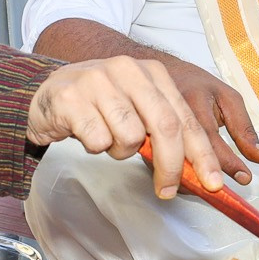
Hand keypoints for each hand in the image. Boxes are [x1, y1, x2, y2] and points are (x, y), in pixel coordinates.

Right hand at [28, 56, 225, 199]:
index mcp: (151, 72)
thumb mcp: (136, 108)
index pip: (184, 117)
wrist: (46, 95)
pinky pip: (99, 141)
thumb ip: (164, 131)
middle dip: (171, 165)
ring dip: (120, 151)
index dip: (201, 153)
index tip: (212, 182)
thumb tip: (196, 170)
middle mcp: (127, 70)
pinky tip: (85, 133)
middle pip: (165, 126)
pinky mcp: (72, 97)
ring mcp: (98, 80)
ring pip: (130, 137)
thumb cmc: (97, 106)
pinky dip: (95, 147)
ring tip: (106, 138)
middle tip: (167, 189)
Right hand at [159, 56, 258, 183]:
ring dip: (191, 183)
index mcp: (191, 102)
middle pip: (186, 155)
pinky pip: (160, 167)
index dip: (228, 162)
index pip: (210, 138)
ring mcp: (152, 130)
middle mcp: (168, 116)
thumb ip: (243, 128)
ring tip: (210, 188)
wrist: (161, 75)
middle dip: (206, 178)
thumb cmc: (197, 87)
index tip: (245, 177)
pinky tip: (193, 181)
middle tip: (224, 190)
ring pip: (170, 165)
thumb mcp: (228, 98)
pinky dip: (179, 178)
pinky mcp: (145, 142)